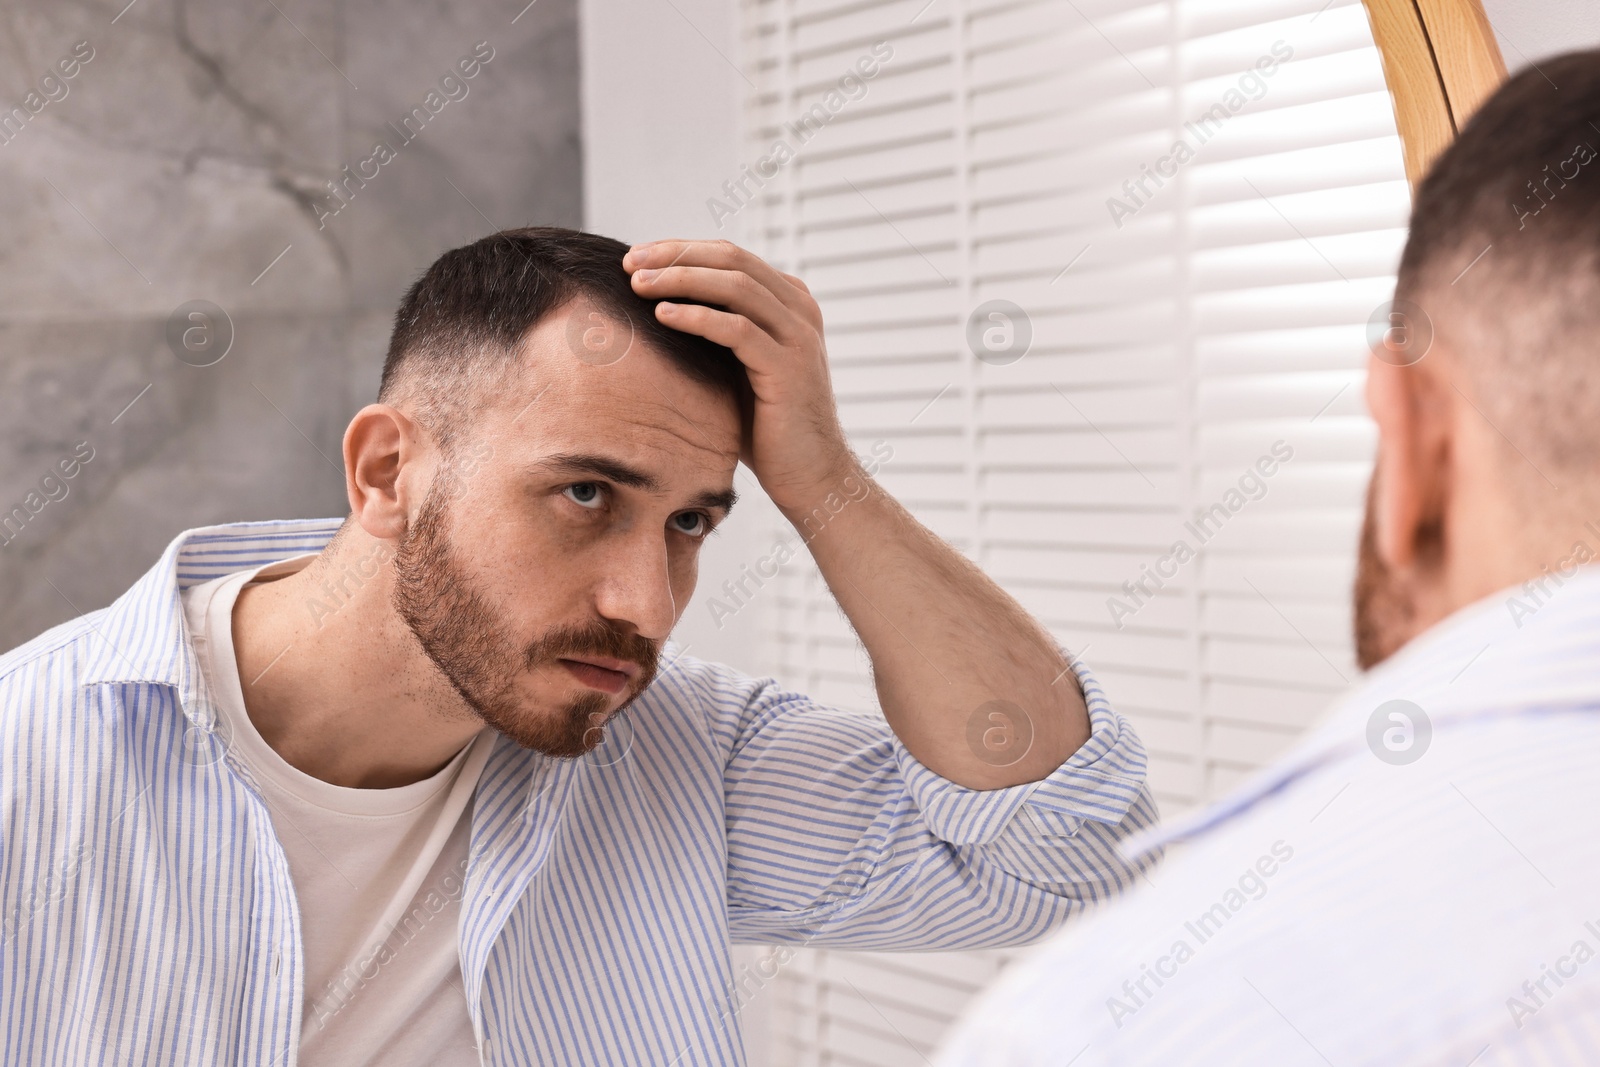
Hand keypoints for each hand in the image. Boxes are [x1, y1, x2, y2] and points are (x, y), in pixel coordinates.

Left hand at [624, 239, 854, 512]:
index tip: (636, 258)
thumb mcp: (737, 366)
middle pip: (732, 260)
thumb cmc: (765, 426)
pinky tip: (663, 315)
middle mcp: (799, 311)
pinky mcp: (789, 367)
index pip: (731, 256)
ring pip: (735, 286)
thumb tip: (655, 306)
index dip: (681, 250)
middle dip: (676, 255)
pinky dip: (696, 317)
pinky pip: (737, 329)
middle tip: (631, 262)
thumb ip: (715, 332)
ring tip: (639, 284)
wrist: (809, 474)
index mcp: (789, 303)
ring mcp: (798, 337)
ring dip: (681, 279)